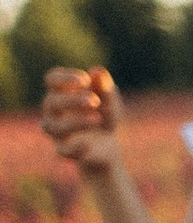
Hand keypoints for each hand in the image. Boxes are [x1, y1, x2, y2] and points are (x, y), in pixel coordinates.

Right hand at [41, 64, 123, 179]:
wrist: (108, 146)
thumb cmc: (104, 115)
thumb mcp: (110, 100)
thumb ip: (105, 87)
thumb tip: (98, 72)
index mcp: (60, 93)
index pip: (52, 79)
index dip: (65, 78)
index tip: (85, 80)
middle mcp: (53, 112)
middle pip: (52, 102)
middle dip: (72, 100)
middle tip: (94, 101)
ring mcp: (57, 132)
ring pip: (53, 126)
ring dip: (75, 122)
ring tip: (98, 118)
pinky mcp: (65, 151)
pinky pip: (62, 151)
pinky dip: (74, 147)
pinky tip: (88, 144)